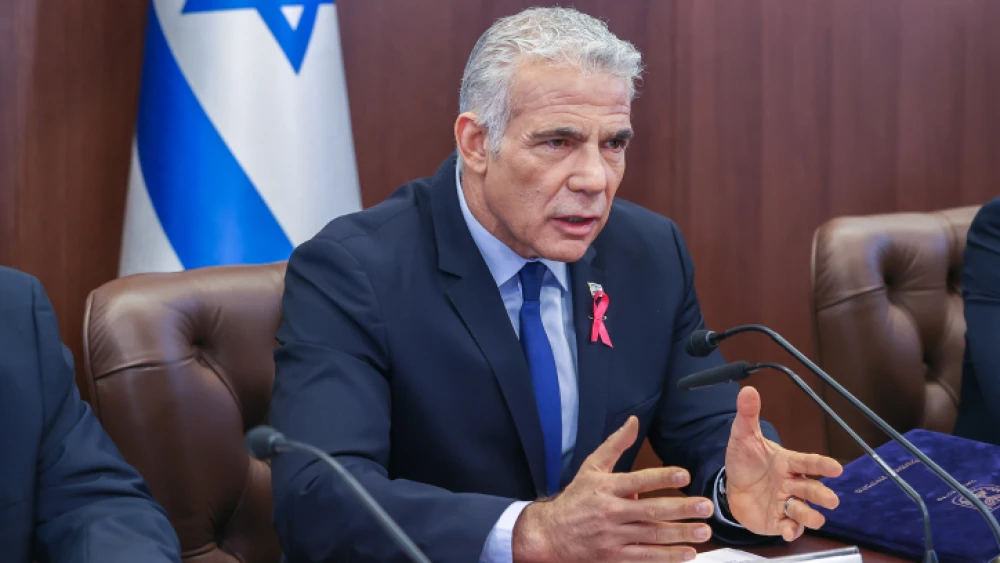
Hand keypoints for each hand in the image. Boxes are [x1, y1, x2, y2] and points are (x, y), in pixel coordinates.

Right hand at [512, 416, 714, 562]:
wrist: (550, 533)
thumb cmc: (575, 498)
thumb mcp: (591, 467)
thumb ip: (615, 444)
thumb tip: (634, 421)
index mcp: (606, 487)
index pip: (637, 480)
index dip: (661, 477)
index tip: (684, 475)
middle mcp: (610, 511)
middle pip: (650, 510)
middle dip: (681, 508)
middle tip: (706, 506)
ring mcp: (612, 536)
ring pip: (651, 535)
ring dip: (680, 534)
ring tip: (703, 531)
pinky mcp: (614, 556)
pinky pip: (644, 556)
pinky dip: (666, 556)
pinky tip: (686, 554)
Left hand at [724, 386, 842, 540]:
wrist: (732, 486)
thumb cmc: (746, 461)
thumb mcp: (743, 436)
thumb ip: (748, 415)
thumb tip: (747, 390)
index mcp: (787, 462)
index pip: (808, 462)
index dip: (822, 465)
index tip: (837, 468)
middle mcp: (792, 484)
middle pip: (812, 490)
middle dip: (822, 495)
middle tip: (830, 499)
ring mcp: (786, 503)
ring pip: (805, 511)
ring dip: (809, 515)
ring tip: (810, 516)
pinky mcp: (778, 520)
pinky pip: (789, 527)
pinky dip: (791, 531)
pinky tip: (788, 532)